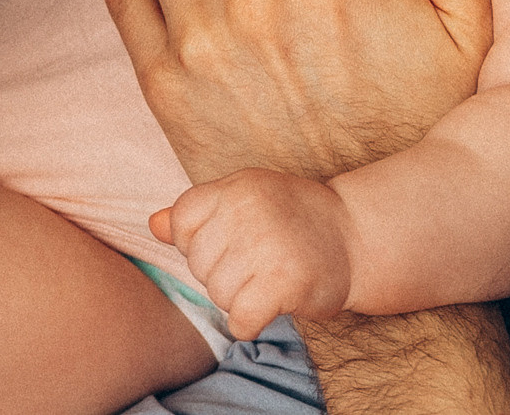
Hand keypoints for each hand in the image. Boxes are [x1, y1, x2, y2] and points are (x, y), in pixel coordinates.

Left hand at [153, 168, 355, 339]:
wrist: (357, 237)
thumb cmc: (295, 220)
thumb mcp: (247, 200)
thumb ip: (198, 213)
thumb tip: (152, 225)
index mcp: (237, 186)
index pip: (182, 222)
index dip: (198, 242)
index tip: (231, 242)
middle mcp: (249, 210)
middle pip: (199, 264)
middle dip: (223, 273)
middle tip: (260, 262)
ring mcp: (268, 245)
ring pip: (218, 295)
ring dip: (241, 298)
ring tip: (270, 279)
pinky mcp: (285, 281)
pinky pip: (241, 320)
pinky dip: (251, 323)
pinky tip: (270, 307)